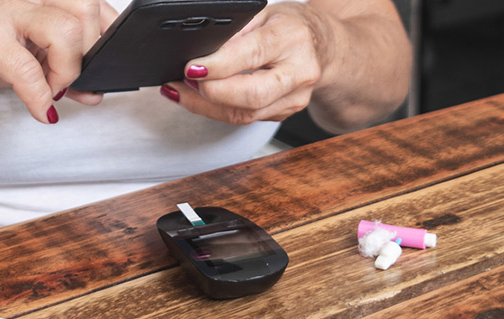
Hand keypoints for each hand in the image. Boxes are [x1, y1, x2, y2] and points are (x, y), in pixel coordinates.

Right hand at [0, 0, 115, 121]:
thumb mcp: (28, 61)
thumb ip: (63, 71)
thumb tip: (97, 90)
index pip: (94, 3)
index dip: (108, 35)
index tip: (103, 62)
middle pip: (86, 11)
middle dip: (88, 53)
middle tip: (69, 78)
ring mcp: (4, 12)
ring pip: (65, 32)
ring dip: (67, 72)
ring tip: (51, 90)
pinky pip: (28, 71)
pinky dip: (40, 97)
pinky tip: (39, 109)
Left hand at [162, 3, 331, 124]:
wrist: (322, 46)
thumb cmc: (289, 26)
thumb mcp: (263, 14)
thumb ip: (235, 31)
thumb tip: (201, 52)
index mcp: (292, 38)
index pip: (253, 54)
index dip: (218, 65)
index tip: (191, 68)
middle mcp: (299, 71)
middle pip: (253, 95)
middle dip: (211, 93)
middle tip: (184, 82)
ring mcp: (296, 97)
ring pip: (246, 114)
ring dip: (207, 107)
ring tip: (181, 92)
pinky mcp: (286, 112)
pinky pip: (247, 118)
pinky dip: (218, 110)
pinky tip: (200, 100)